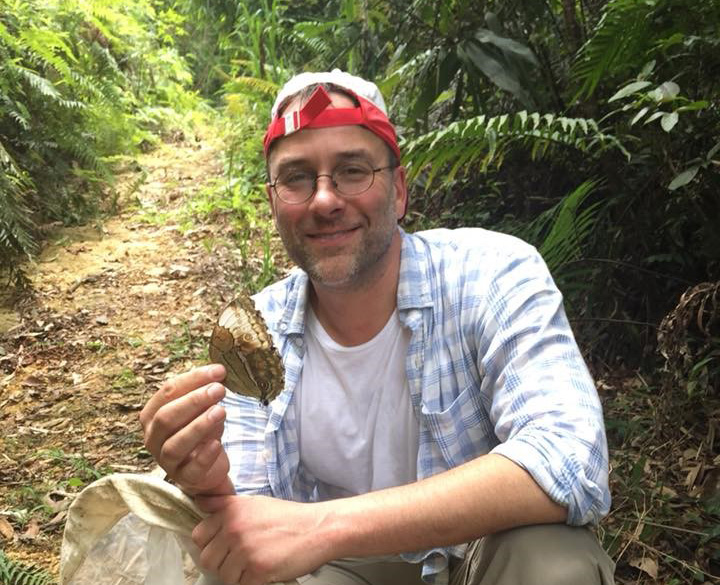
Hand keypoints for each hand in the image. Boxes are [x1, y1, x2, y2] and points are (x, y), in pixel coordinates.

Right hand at [139, 364, 234, 494]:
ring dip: (199, 426)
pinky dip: (205, 456)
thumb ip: (204, 391)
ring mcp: (166, 461)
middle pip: (166, 417)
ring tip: (221, 411)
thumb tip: (218, 372)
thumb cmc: (202, 431)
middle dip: (194, 400)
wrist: (209, 466)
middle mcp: (153, 438)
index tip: (219, 371)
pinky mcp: (184, 478)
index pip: (168, 392)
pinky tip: (217, 443)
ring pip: (175, 444)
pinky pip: (192, 469)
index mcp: (152, 415)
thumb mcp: (202, 408)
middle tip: (219, 390)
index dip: (193, 379)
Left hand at [192, 494, 333, 584]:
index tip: (224, 546)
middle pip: (207, 559)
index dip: (210, 544)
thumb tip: (200, 503)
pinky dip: (250, 583)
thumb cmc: (287, 517)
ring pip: (223, 575)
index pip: (199, 536)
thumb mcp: (254, 503)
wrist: (317, 529)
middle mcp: (234, 529)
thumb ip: (225, 505)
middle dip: (222, 562)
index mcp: (231, 511)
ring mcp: (245, 550)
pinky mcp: (257, 570)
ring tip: (254, 564)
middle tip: (241, 559)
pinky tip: (263, 572)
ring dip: (236, 575)